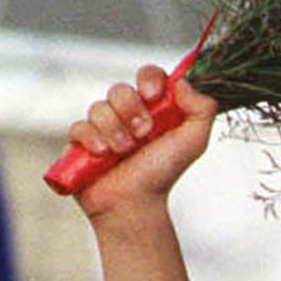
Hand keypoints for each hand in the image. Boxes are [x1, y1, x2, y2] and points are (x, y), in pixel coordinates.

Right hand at [66, 66, 223, 217]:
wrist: (136, 204)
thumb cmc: (162, 174)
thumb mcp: (193, 142)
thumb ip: (202, 109)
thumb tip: (184, 82)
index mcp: (153, 108)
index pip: (148, 76)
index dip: (149, 79)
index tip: (153, 95)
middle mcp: (126, 113)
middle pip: (120, 89)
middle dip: (130, 110)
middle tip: (142, 134)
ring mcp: (102, 126)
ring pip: (98, 107)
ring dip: (114, 130)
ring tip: (124, 152)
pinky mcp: (81, 142)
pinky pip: (78, 126)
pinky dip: (92, 140)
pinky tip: (103, 156)